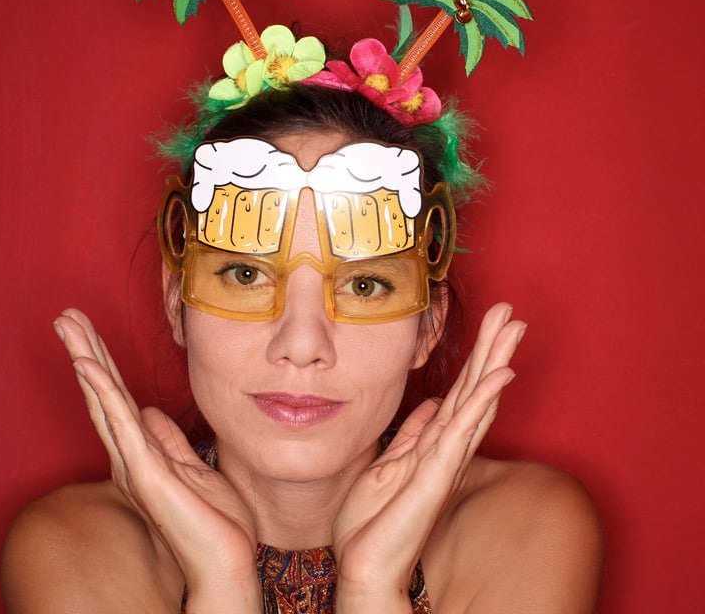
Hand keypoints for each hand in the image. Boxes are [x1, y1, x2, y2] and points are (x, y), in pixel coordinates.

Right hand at [54, 309, 260, 608]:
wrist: (225, 564)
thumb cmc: (213, 522)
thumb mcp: (191, 468)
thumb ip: (168, 440)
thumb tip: (149, 411)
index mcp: (141, 454)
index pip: (117, 399)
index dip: (102, 364)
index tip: (87, 331)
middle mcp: (129, 456)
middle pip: (103, 393)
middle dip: (85, 350)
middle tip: (65, 315)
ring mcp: (133, 464)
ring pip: (104, 399)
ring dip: (85, 358)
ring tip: (67, 324)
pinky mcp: (144, 473)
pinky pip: (120, 423)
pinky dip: (102, 391)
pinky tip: (87, 364)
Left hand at [332, 302, 524, 611]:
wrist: (362, 565)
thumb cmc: (372, 520)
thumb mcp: (389, 463)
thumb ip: (413, 433)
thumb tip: (430, 405)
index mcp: (435, 443)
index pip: (461, 391)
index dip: (477, 358)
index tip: (492, 325)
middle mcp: (447, 448)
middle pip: (476, 389)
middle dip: (493, 349)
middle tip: (512, 312)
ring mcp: (445, 460)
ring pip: (476, 401)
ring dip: (495, 363)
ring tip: (514, 329)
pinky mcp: (437, 474)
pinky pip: (462, 431)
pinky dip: (481, 401)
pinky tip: (500, 376)